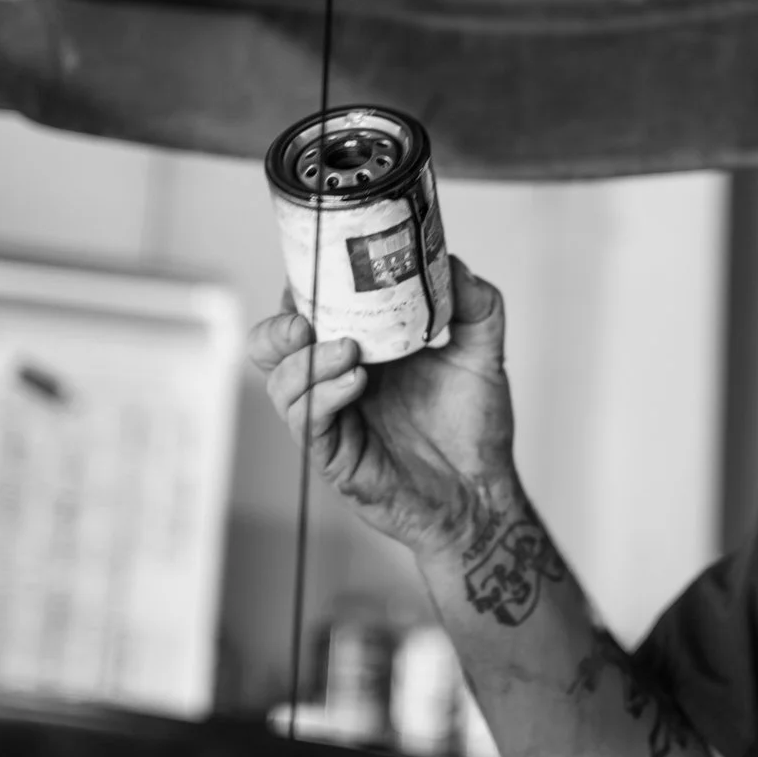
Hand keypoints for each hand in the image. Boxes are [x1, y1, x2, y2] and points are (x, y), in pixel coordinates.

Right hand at [247, 256, 517, 555]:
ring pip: (282, 386)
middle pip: (273, 352)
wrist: (484, 493)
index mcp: (360, 354)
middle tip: (303, 318)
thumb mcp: (482, 356)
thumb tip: (453, 262)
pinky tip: (355, 382)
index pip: (310, 315)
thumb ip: (477, 307)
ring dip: (306, 362)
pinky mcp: (336, 458)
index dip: (303, 292)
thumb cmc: (475, 430)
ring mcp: (333, 422)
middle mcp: (337, 385)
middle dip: (276, 329)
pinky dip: (324, 396)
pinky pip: (309, 424)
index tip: (320, 270)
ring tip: (348, 349)